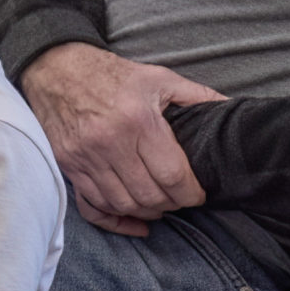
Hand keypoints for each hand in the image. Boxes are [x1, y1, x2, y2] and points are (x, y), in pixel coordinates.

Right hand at [22, 42, 219, 235]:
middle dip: (171, 204)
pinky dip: (114, 220)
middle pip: (148, 195)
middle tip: (180, 199)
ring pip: (122, 204)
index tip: (198, 194)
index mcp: (137, 120)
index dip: (191, 193)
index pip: (172, 176)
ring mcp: (85, 156)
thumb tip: (232, 109)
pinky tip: (131, 222)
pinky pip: (91, 205)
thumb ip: (197, 96)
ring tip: (158, 205)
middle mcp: (109, 142)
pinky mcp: (68, 165)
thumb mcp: (159, 77)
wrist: (57, 68)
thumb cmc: (112, 74)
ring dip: (146, 212)